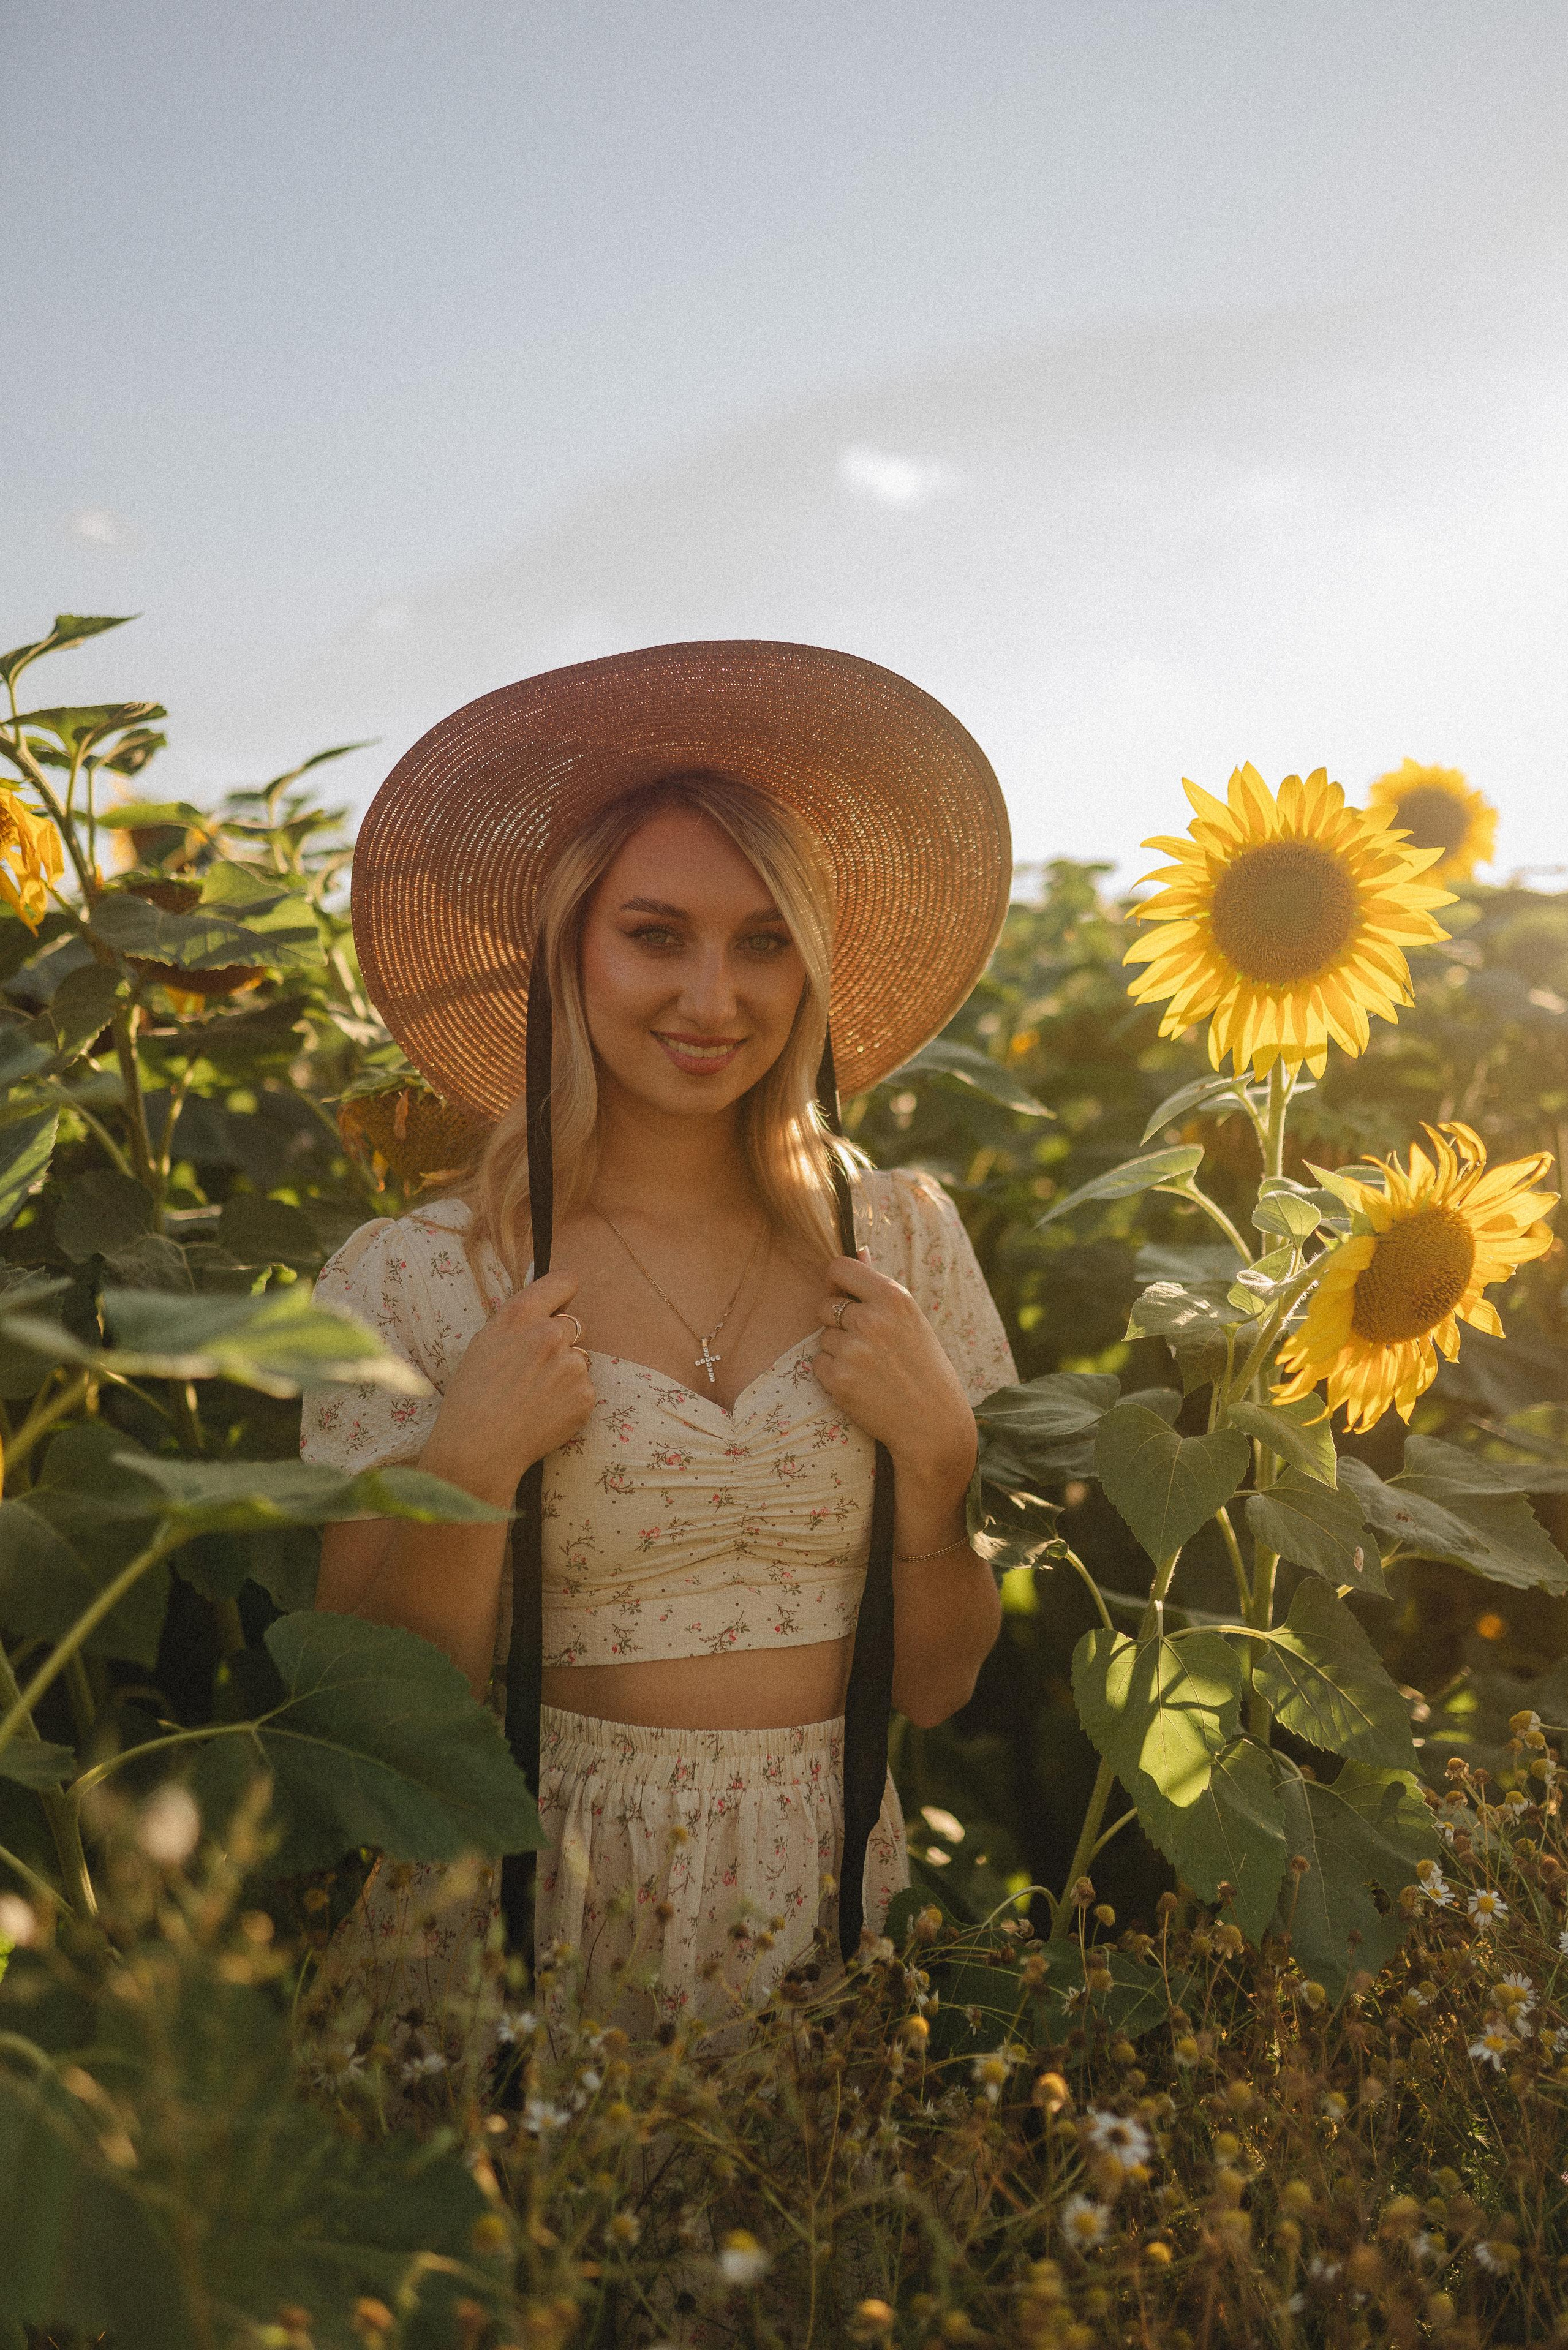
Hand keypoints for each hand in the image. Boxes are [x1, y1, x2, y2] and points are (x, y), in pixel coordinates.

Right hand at [423, 1268, 595, 1503]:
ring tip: (535, 1396)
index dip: (563, 1293)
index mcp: (520, 1316)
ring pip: (579, 1359)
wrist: (479, 1447)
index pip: (563, 1282)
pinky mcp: (585, 1394)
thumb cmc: (471, 1397)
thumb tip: (544, 1313)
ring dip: (565, 1372)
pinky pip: (584, 1388)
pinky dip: (569, 1399)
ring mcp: (571, 1364)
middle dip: (560, 1341)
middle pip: (573, 1324)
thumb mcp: (484, 1343)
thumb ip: (518, 1324)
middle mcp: (550, 1334)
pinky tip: (544, 1413)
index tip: (560, 1303)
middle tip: (534, 1368)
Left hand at [811, 1253, 976, 1504]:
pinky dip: (832, 1373)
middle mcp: (871, 1320)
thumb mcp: (910, 1319)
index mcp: (893, 1297)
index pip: (839, 1268)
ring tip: (869, 1367)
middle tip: (865, 1343)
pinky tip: (859, 1383)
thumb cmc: (924, 1367)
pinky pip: (818, 1364)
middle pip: (825, 1305)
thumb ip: (878, 1286)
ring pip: (823, 1337)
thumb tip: (858, 1250)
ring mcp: (853, 1350)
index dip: (836, 1282)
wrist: (933, 1422)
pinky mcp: (839, 1379)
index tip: (843, 1295)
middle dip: (836, 1322)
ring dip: (837, 1350)